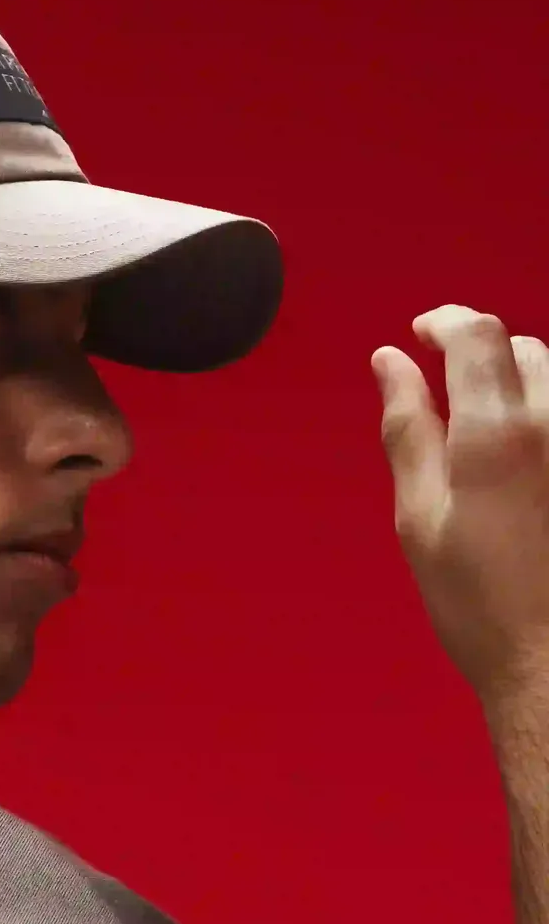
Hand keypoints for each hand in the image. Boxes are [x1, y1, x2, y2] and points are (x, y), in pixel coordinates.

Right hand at [375, 306, 548, 713]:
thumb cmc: (474, 601)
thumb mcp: (418, 517)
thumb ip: (407, 429)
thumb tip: (389, 363)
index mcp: (496, 432)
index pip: (476, 335)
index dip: (444, 322)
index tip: (419, 335)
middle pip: (521, 348)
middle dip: (480, 353)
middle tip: (445, 388)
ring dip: (516, 381)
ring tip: (485, 424)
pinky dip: (539, 417)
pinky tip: (522, 458)